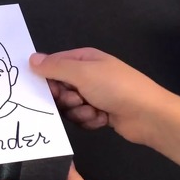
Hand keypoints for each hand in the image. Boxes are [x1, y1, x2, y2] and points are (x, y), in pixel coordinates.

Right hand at [29, 48, 177, 144]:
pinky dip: (89, 121)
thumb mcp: (82, 73)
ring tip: (95, 111)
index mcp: (84, 59)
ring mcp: (94, 95)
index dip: (48, 80)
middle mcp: (87, 75)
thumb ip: (54, 67)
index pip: (53, 66)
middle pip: (59, 89)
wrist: (148, 115)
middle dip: (66, 99)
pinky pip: (81, 119)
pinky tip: (102, 119)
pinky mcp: (99, 114)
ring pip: (69, 107)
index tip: (52, 90)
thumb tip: (31, 59)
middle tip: (77, 99)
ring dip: (79, 112)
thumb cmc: (115, 87)